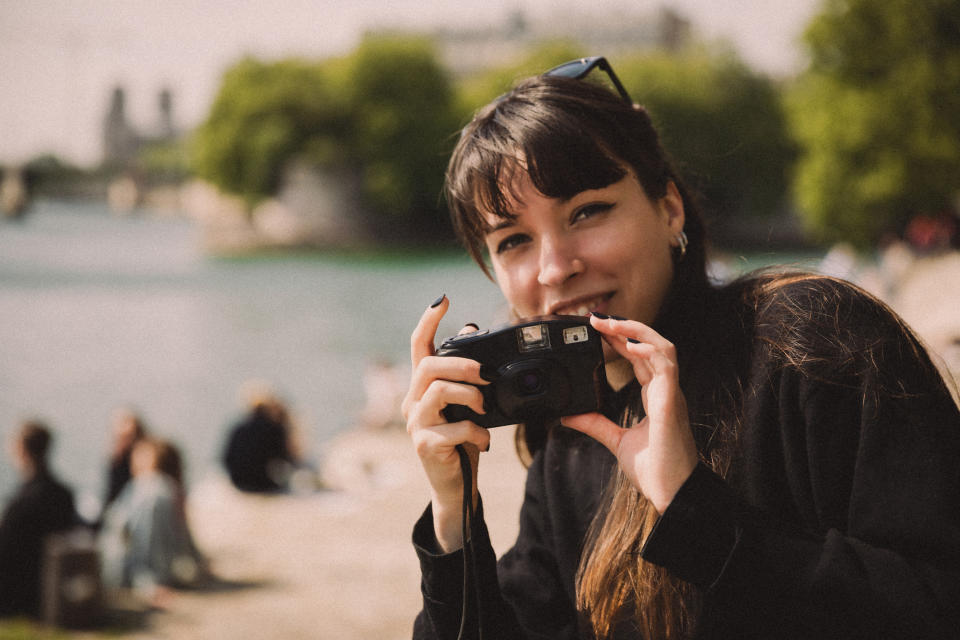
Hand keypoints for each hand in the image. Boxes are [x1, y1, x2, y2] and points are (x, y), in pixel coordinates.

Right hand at [402, 295, 490, 550]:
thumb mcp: (468, 404)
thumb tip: (471, 330)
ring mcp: (415, 424)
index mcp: (422, 388)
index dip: (428, 321)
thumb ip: (465, 374)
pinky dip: (476, 432)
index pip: (418, 346)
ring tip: (484, 407)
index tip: (442, 300)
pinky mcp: (425, 445)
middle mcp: (412, 402)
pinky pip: (454, 427)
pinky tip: (485, 440)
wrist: (457, 485)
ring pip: (438, 391)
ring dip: (469, 395)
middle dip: (461, 365)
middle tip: (486, 374)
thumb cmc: (463, 442)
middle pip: (428, 367)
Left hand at [563, 314, 697, 513]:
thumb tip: (569, 416)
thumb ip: (595, 424)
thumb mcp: (616, 441)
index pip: (641, 357)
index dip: (622, 340)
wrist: (671, 492)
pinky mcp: (672, 402)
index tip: (598, 328)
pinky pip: (667, 366)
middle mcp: (665, 390)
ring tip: (611, 324)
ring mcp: (671, 394)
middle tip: (596, 318)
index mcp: (656, 396)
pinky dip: (650, 351)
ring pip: (662, 347)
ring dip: (636, 331)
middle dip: (625, 328)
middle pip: (650, 345)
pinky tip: (631, 345)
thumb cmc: (654, 469)